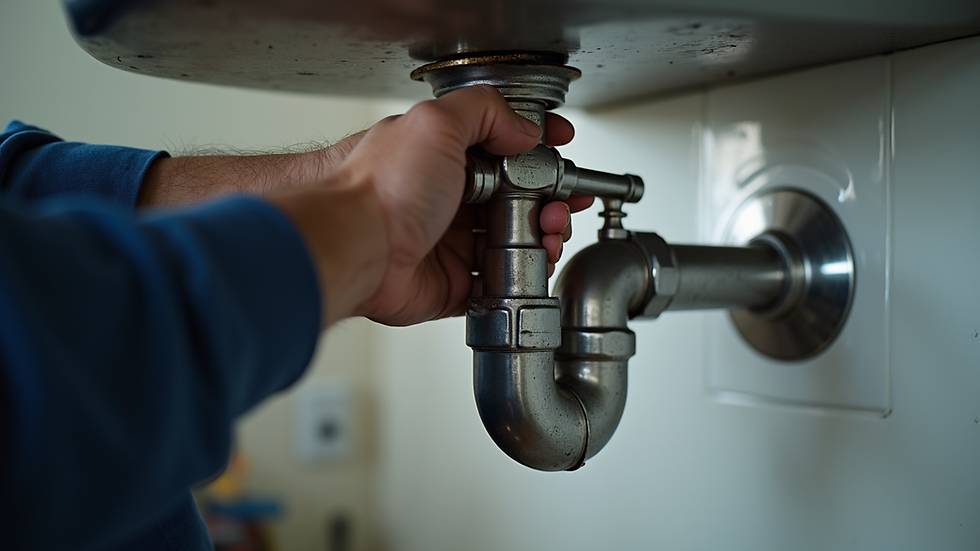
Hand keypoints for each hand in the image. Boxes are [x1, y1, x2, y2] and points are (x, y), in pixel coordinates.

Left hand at [269, 85, 592, 325]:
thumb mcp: (436, 123)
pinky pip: (500, 282)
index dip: (536, 148)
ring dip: (544, 235)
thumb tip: (522, 127)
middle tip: (561, 201)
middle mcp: (449, 199)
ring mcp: (452, 243)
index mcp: (444, 157)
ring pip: (516, 241)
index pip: (502, 147)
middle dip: (550, 198)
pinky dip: (525, 276)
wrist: (355, 247)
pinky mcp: (454, 283)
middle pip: (518, 198)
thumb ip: (485, 112)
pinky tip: (536, 263)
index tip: (560, 147)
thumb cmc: (379, 189)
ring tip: (551, 232)